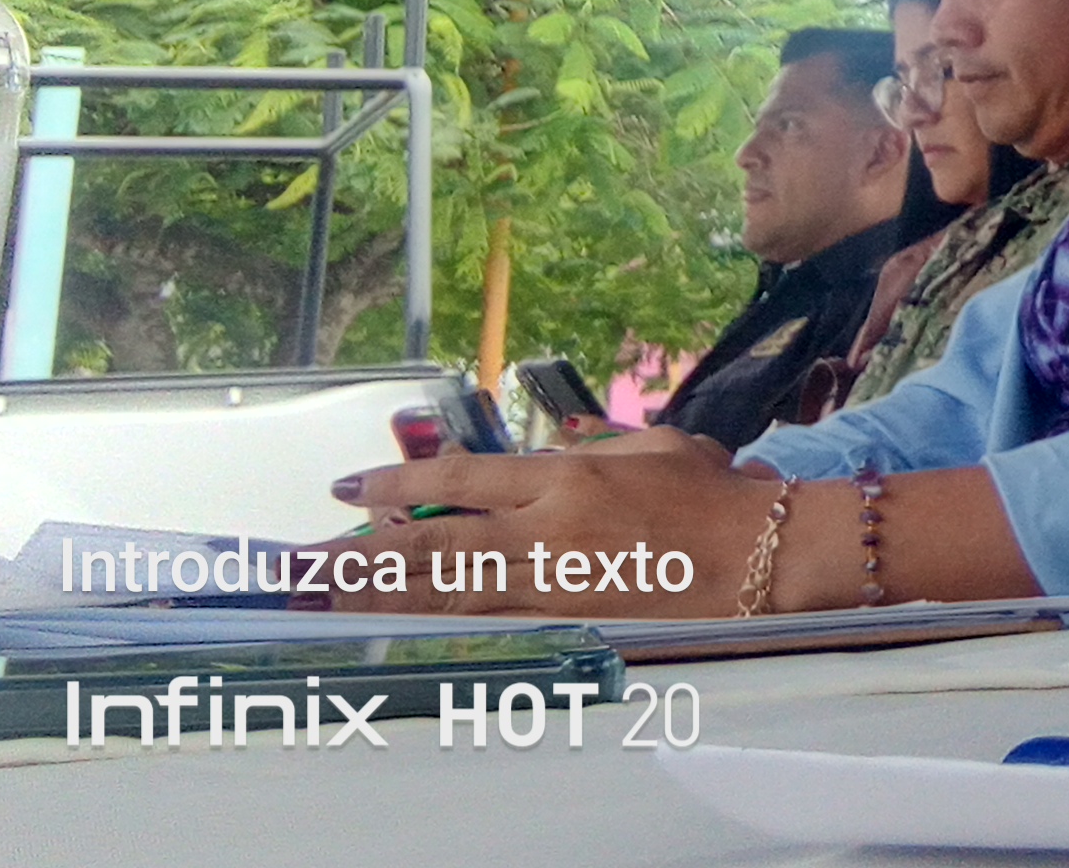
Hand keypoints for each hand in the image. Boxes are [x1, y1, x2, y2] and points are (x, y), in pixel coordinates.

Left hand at [330, 430, 771, 615]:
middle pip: (436, 543)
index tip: (353, 485)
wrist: (760, 558)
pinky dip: (439, 618)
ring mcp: (554, 583)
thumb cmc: (716, 495)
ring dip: (387, 594)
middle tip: (308, 559)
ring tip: (331, 596)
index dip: (401, 483)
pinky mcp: (569, 620)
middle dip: (367, 551)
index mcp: (566, 478)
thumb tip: (555, 446)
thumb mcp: (654, 448)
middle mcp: (547, 531)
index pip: (462, 480)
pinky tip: (404, 621)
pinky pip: (488, 618)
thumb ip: (593, 447)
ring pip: (449, 590)